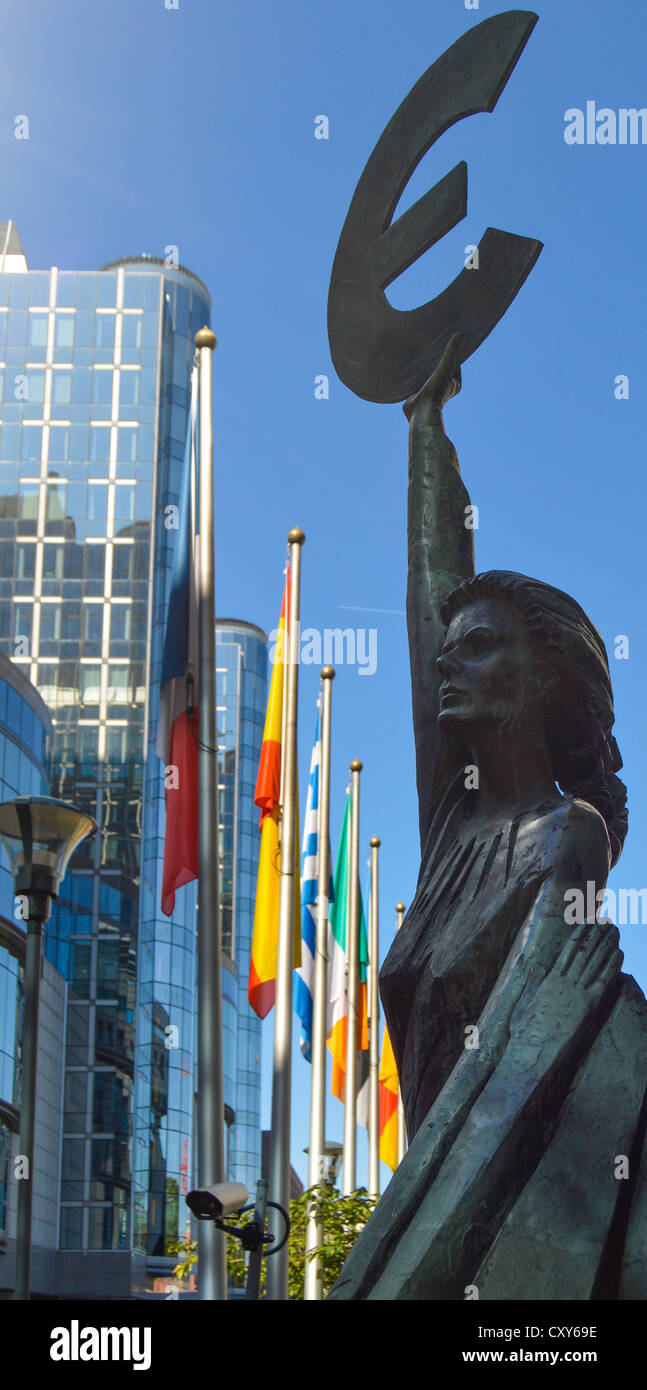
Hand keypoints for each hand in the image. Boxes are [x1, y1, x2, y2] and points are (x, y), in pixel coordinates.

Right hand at [403, 332, 462, 421]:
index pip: (454, 363)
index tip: (445, 338)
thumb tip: (459, 333)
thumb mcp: (445, 367)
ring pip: (426, 376)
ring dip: (422, 367)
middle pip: (439, 369)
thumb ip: (451, 352)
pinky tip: (404, 366)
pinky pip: (413, 383)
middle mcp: (442, 388)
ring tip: (417, 352)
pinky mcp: (414, 396)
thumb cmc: (436, 391)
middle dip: (435, 359)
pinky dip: (410, 376)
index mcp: (454, 383)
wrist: (421, 413)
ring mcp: (428, 392)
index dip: (450, 352)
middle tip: (430, 343)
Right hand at [510, 917, 621, 1047]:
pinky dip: (612, 965)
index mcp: (549, 980)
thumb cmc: (527, 1033)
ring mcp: (575, 992)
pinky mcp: (586, 1004)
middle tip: (605, 920)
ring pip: (593, 961)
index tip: (586, 923)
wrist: (532, 1049)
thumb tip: (531, 967)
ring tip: (614, 928)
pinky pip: (603, 980)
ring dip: (605, 943)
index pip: (567, 951)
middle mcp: (564, 982)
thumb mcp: (526, 1004)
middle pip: (583, 951)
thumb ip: (532, 984)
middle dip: (595, 934)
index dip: (578, 935)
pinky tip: (619, 952)